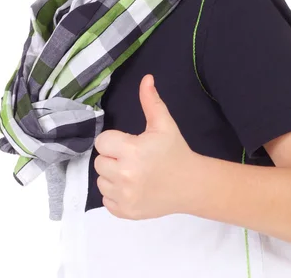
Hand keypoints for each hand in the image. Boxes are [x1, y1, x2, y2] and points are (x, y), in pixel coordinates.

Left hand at [93, 73, 196, 219]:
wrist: (190, 185)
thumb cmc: (175, 151)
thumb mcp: (164, 124)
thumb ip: (151, 101)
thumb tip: (146, 78)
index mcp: (132, 151)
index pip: (102, 142)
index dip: (114, 140)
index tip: (128, 143)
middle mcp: (125, 176)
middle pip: (99, 161)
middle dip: (113, 157)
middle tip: (132, 157)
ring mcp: (124, 197)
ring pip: (101, 180)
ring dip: (112, 175)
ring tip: (132, 172)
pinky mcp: (125, 212)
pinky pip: (106, 200)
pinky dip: (115, 194)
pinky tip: (132, 187)